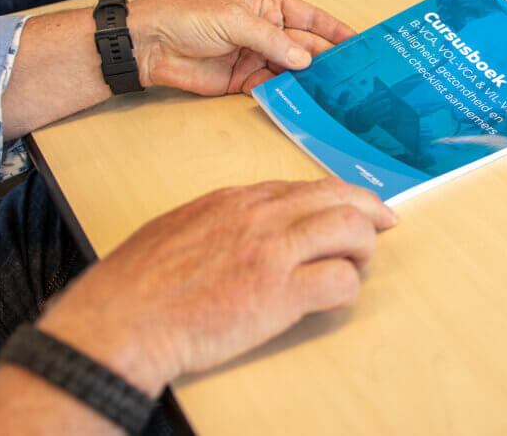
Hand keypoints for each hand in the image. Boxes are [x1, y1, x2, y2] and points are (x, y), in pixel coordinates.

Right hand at [37, 178, 397, 396]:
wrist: (121, 320)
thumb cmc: (138, 282)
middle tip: (386, 222)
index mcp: (236, 199)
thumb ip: (222, 220)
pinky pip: (338, 281)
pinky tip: (334, 296)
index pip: (305, 186)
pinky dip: (346, 288)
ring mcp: (273, 253)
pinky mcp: (279, 295)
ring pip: (350, 229)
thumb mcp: (180, 226)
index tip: (354, 205)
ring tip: (358, 263)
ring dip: (364, 246)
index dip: (338, 195)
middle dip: (370, 208)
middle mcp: (260, 216)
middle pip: (338, 196)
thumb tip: (251, 224)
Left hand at [129, 0, 355, 95]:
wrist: (151, 45)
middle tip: (350, 75)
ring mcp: (256, 57)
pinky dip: (286, 95)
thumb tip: (305, 60)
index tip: (358, 42)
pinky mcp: (244, 81)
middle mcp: (267, 31)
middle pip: (305, 47)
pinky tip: (302, 101)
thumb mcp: (235, 20)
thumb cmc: (189, 17)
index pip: (310, 18)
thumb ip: (272, 41)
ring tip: (333, 92)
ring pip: (292, 70)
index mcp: (268, 5)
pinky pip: (273, 88)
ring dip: (309, 81)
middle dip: (326, 59)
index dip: (334, 29)